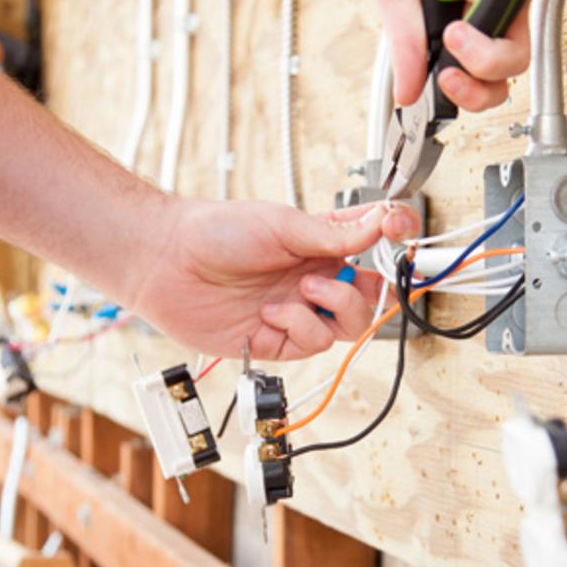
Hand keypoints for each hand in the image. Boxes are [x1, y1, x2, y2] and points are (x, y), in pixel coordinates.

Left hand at [126, 201, 418, 360]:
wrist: (167, 262)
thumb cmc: (216, 231)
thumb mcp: (283, 224)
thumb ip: (334, 233)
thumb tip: (380, 222)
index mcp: (319, 243)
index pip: (372, 243)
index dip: (394, 238)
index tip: (400, 230)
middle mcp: (313, 277)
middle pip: (371, 295)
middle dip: (372, 289)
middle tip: (351, 276)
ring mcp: (297, 310)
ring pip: (350, 327)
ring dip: (334, 306)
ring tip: (302, 290)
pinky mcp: (277, 339)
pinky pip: (313, 344)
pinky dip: (299, 325)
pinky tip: (271, 312)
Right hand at [369, 0, 566, 109]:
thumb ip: (405, 42)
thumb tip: (406, 96)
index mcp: (464, 26)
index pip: (487, 81)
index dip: (475, 93)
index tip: (446, 78)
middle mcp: (498, 6)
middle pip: (516, 59)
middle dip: (484, 55)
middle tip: (454, 33)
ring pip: (508, 1)